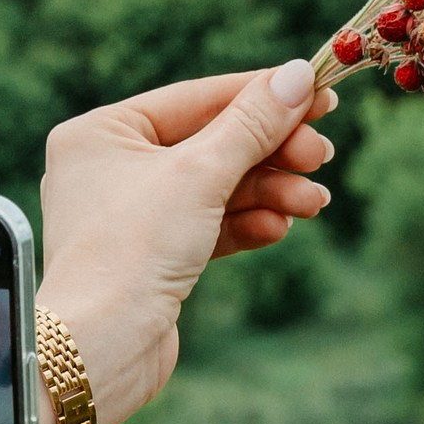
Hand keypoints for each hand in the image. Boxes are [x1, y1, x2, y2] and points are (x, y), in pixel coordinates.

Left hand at [39, 59, 337, 423]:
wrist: (102, 349)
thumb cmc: (133, 250)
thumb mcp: (201, 174)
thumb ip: (253, 124)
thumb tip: (299, 75)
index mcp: (100, 132)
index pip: (196, 98)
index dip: (263, 95)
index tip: (321, 93)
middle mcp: (109, 168)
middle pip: (210, 144)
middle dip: (271, 153)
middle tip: (323, 157)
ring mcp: (130, 216)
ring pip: (215, 189)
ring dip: (269, 192)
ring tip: (313, 202)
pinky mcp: (151, 259)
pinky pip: (208, 226)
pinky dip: (246, 224)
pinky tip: (279, 228)